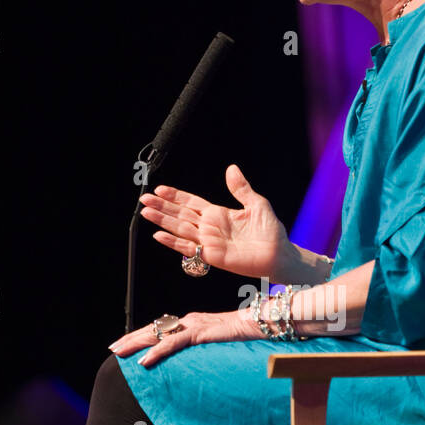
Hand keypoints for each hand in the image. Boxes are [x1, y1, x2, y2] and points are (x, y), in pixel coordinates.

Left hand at [108, 307, 254, 367]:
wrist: (261, 323)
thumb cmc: (245, 334)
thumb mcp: (220, 342)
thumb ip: (206, 347)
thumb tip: (197, 359)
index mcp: (191, 323)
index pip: (161, 329)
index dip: (142, 336)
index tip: (126, 344)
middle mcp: (188, 321)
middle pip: (153, 329)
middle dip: (131, 339)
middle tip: (113, 348)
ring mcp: (193, 325)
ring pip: (158, 334)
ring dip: (136, 344)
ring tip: (119, 353)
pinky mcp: (200, 333)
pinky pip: (173, 343)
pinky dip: (156, 351)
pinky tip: (144, 361)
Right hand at [138, 163, 290, 279]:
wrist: (280, 254)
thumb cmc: (271, 231)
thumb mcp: (256, 203)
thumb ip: (240, 188)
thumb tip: (231, 168)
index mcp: (218, 214)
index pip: (191, 203)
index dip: (175, 196)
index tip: (159, 190)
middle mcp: (210, 228)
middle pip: (180, 214)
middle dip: (162, 207)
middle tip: (144, 200)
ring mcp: (209, 242)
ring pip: (180, 229)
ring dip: (162, 221)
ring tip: (146, 213)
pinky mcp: (212, 256)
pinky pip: (189, 248)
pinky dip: (173, 242)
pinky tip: (159, 234)